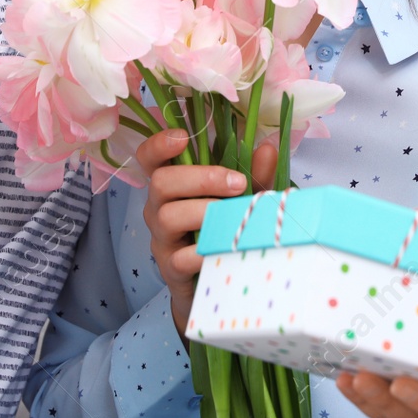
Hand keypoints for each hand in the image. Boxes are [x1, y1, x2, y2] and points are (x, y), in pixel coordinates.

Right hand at [136, 129, 277, 339]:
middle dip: (201, 178)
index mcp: (172, 184)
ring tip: (234, 216)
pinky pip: (179, 258)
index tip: (183, 137)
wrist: (212, 280)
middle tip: (238, 184)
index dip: (159, 144)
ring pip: (167, 217)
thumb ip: (254, 174)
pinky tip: (225, 248)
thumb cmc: (224, 228)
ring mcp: (161, 238)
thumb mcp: (242, 198)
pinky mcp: (170, 269)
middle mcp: (158, 207)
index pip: (149, 157)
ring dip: (204, 212)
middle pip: (160, 182)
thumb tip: (268, 149)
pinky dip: (204, 251)